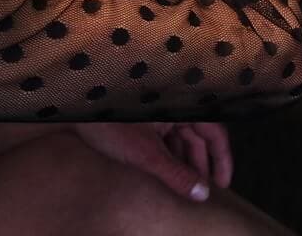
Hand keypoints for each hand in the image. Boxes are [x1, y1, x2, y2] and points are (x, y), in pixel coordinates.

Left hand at [72, 122, 232, 201]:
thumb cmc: (110, 127)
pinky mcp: (145, 122)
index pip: (215, 133)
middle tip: (204, 193)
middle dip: (202, 166)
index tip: (224, 184)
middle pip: (199, 139)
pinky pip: (167, 141)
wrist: (77, 117)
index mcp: (179, 109)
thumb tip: (202, 194)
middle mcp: (172, 109)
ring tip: (186, 189)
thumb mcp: (147, 156)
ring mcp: (158, 115)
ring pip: (182, 141)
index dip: (223, 159)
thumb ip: (177, 175)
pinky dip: (171, 158)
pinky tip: (167, 176)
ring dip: (186, 164)